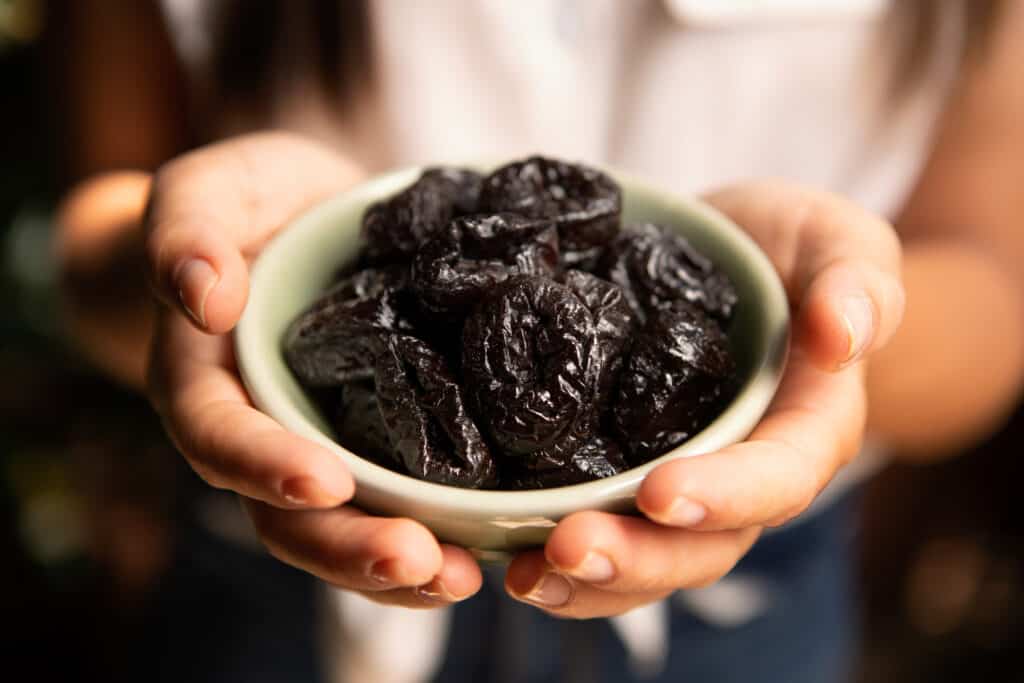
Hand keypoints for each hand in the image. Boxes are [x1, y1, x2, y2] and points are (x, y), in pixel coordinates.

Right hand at [145, 132, 481, 606]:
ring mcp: (325, 445)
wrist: (306, 215)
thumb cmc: (248, 200)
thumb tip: (202, 293)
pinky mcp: (384, 440)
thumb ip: (190, 230)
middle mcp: (264, 434)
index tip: (323, 481)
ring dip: (401, 569)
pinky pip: (401, 501)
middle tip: (421, 562)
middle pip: (287, 517)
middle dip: (349, 547)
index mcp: (207, 383)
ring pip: (347, 528)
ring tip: (465, 578)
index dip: (264, 466)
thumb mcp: (212, 190)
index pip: (220, 437)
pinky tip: (491, 548)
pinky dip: (439, 533)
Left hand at [505, 181, 904, 617]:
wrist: (735, 258)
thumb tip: (842, 333)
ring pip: (645, 560)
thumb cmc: (793, 249)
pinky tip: (507, 561)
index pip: (778, 480)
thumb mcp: (835, 241)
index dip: (726, 495)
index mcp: (804, 431)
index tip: (663, 494)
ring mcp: (680, 481)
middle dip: (637, 557)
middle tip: (568, 548)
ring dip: (586, 580)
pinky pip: (599, 531)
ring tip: (527, 577)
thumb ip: (855, 281)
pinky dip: (554, 557)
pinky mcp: (622, 472)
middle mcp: (741, 477)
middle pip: (701, 547)